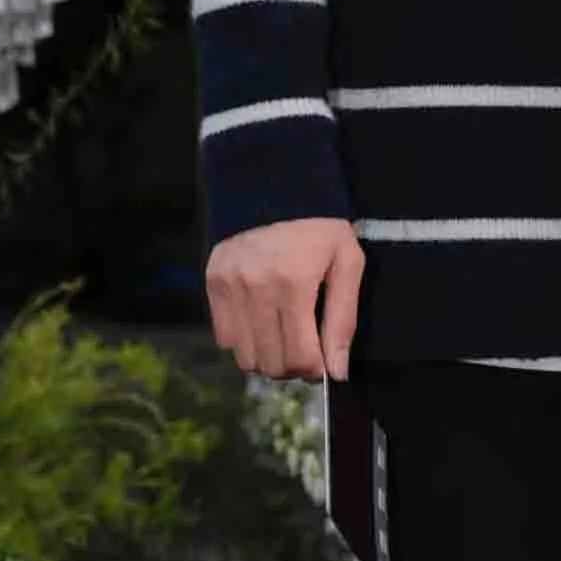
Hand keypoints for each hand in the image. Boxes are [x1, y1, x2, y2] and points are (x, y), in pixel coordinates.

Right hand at [206, 216, 364, 380]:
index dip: (315, 370)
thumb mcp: (347, 261)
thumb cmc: (320, 227)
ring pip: (246, 358)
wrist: (276, 187)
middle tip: (305, 350)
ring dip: (267, 358)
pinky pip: (224, 338)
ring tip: (283, 336)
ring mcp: (231, 286)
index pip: (300, 356)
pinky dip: (244, 341)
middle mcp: (257, 288)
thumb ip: (342, 318)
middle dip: (293, 367)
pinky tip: (261, 321)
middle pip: (272, 363)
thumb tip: (337, 372)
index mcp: (295, 283)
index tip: (322, 364)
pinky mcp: (213, 283)